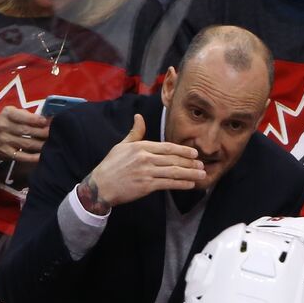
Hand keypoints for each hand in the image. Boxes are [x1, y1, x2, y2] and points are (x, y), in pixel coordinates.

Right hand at [0, 106, 50, 163]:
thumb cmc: (5, 122)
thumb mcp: (12, 113)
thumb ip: (26, 115)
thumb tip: (46, 119)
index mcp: (7, 114)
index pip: (22, 116)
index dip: (36, 120)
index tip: (47, 121)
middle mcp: (4, 127)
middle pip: (27, 131)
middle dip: (43, 132)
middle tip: (54, 133)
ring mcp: (5, 141)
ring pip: (27, 143)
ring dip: (41, 144)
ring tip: (52, 143)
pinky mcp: (7, 153)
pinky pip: (22, 156)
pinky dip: (33, 157)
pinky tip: (42, 156)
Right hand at [88, 114, 205, 206]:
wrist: (100, 186)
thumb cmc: (111, 165)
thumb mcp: (122, 146)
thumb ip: (135, 132)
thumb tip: (139, 117)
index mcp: (141, 147)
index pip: (167, 147)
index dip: (183, 150)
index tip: (195, 153)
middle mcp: (145, 158)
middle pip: (173, 159)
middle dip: (190, 162)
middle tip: (202, 164)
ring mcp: (146, 172)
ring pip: (173, 172)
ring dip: (190, 173)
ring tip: (202, 175)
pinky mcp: (146, 186)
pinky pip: (168, 184)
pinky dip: (180, 184)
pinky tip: (190, 184)